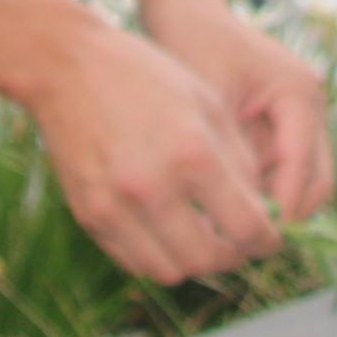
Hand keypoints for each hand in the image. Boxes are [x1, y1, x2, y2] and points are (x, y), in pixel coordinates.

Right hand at [15, 16, 293, 284]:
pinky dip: (158, 257)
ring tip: (202, 238)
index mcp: (193, 153)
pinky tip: (167, 233)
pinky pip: (134, 261)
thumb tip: (261, 211)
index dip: (268, 241)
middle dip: (233, 257)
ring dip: (194, 262)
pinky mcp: (89, 215)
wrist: (66, 65)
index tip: (271, 239)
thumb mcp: (207, 102)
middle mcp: (154, 187)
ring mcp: (116, 206)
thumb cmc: (144, 76)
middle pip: (209, 259)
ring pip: (172, 271)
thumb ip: (239, 161)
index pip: (246, 226)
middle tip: (238, 244)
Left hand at [139, 0, 335, 224]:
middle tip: (239, 241)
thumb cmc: (191, 46)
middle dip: (282, 214)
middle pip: (315, 183)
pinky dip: (259, 190)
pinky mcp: (281, 124)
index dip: (277, 209)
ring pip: (300, 183)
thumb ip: (229, 156)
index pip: (302, 168)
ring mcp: (299, 116)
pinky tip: (221, 202)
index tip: (244, 238)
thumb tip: (235, 216)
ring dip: (269, 206)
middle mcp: (309, 106)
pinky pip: (280, 171)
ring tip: (226, 226)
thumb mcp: (208, 104)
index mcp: (300, 93)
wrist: (182, 10)